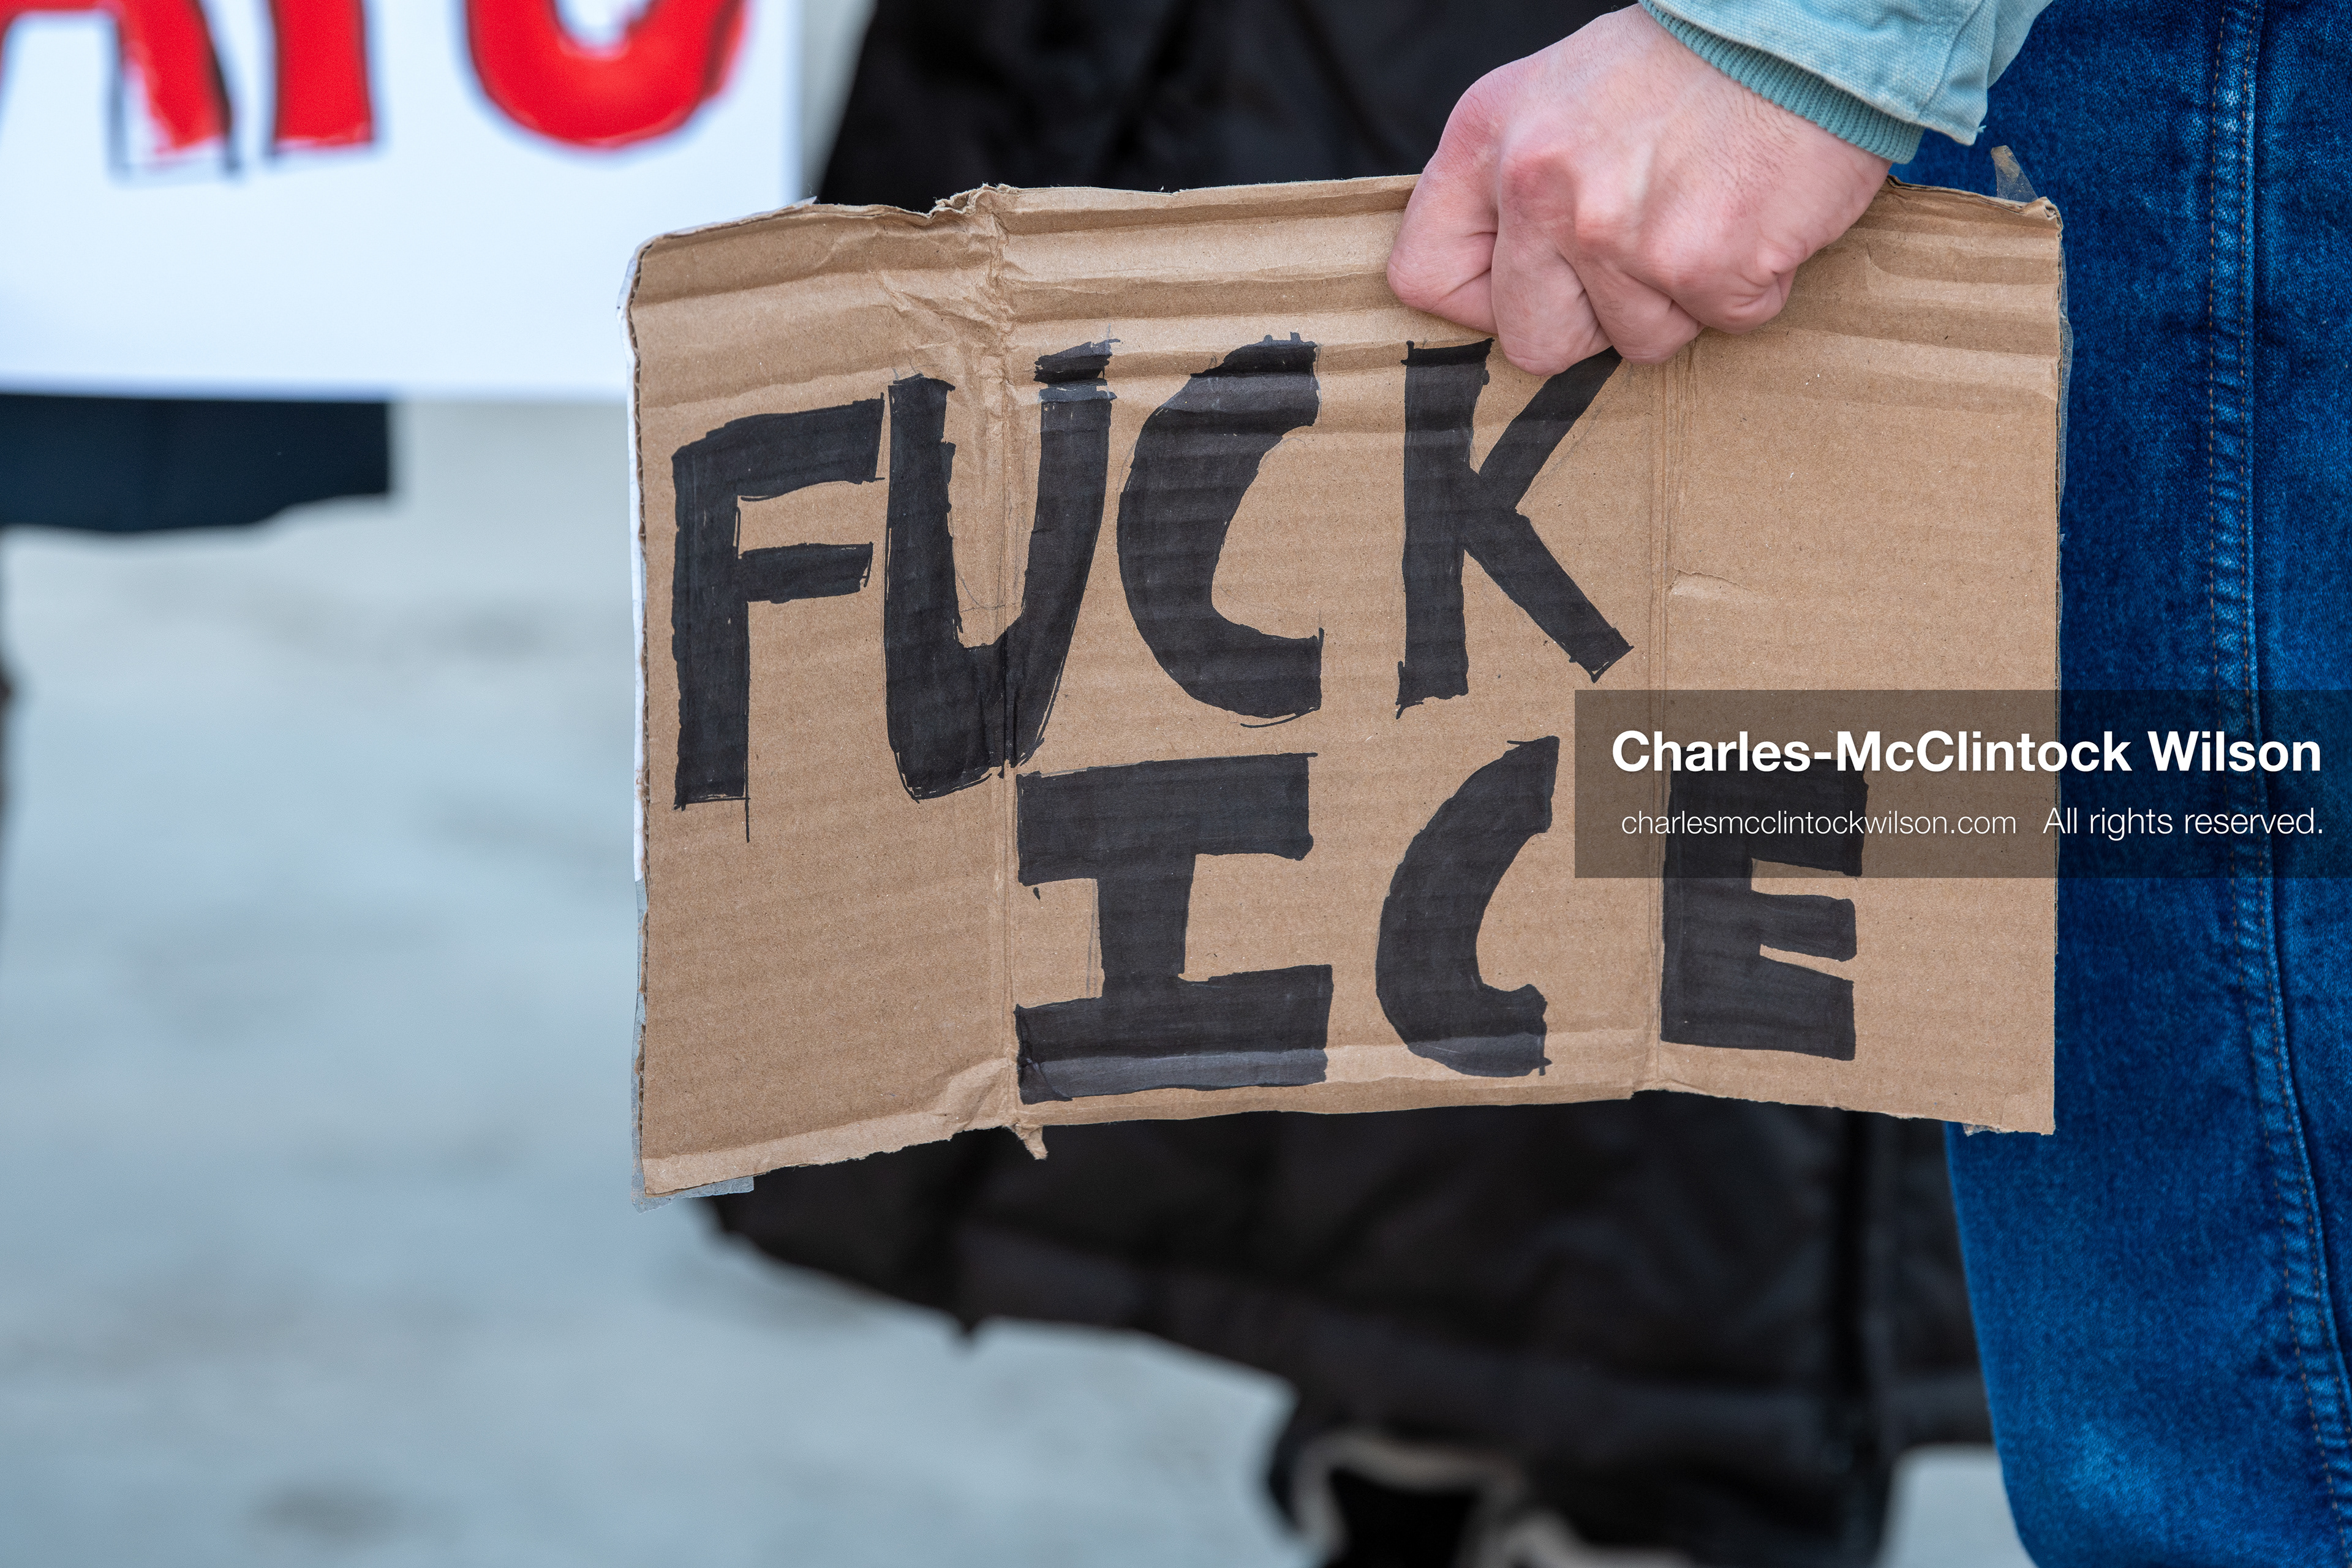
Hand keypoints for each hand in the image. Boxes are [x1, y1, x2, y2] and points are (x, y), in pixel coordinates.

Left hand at [1387, 6, 1890, 372]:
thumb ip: (1514, 180)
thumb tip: (1502, 275)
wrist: (1808, 20)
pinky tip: (1756, 215)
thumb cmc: (1690, 60)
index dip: (1484, 303)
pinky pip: (1719, 324)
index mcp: (1487, 138)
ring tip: (1709, 210)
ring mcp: (1616, 233)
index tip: (1533, 285)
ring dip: (1682, 299)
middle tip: (1642, 257)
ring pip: (1636, 341)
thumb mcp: (1559, 94)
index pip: (1424, 276)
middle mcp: (1536, 186)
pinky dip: (1749, 287)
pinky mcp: (1703, 264)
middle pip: (1531, 340)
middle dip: (1593, 323)